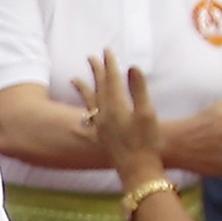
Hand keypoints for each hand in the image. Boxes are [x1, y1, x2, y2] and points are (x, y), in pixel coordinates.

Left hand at [75, 51, 168, 189]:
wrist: (138, 171)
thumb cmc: (147, 143)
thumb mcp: (147, 113)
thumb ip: (139, 89)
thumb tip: (132, 67)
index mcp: (116, 106)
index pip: (111, 79)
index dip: (110, 64)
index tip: (107, 50)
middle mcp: (104, 115)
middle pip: (99, 88)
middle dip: (97, 71)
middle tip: (92, 57)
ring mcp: (100, 128)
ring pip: (89, 103)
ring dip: (83, 89)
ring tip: (74, 79)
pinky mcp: (101, 139)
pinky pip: (87, 124)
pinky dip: (82, 117)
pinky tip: (77, 117)